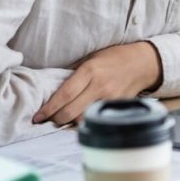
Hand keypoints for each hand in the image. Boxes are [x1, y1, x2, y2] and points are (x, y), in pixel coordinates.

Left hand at [33, 41, 162, 125]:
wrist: (142, 63)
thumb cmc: (114, 57)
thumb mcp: (91, 58)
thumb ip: (75, 73)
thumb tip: (54, 87)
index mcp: (90, 71)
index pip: (64, 95)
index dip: (49, 109)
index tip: (37, 117)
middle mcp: (99, 86)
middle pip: (71, 112)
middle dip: (55, 119)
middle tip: (46, 121)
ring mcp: (109, 98)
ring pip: (83, 119)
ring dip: (69, 123)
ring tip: (60, 120)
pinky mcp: (117, 106)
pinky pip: (96, 118)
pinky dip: (85, 121)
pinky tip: (78, 120)